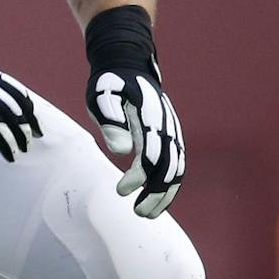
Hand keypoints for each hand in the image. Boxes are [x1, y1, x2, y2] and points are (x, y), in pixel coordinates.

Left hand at [82, 5, 183, 217]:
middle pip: (170, 166)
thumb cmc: (109, 83)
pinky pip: (175, 163)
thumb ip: (110, 121)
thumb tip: (121, 149)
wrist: (127, 65)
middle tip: (138, 213)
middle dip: (157, 193)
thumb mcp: (102, 96)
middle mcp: (167, 127)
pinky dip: (168, 183)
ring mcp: (171, 131)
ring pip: (176, 168)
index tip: (122, 191)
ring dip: (165, 193)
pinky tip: (155, 198)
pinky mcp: (169, 136)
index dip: (141, 176)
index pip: (152, 154)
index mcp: (150, 118)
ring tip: (146, 213)